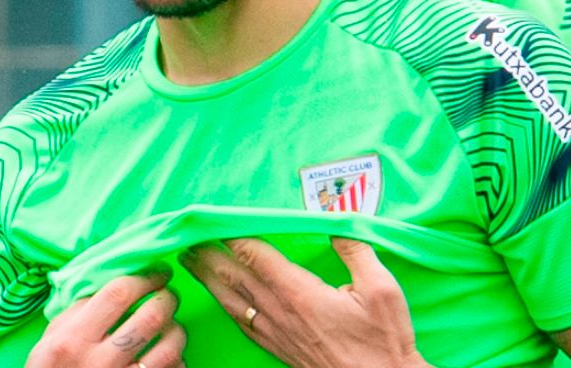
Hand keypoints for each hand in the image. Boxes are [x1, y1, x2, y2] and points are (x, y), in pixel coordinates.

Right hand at [26, 270, 184, 367]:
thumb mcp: (53, 337)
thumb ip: (80, 308)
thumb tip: (117, 279)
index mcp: (74, 339)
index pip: (119, 294)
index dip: (146, 277)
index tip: (158, 272)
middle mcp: (99, 362)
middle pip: (151, 317)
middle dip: (167, 298)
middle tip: (168, 295)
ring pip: (170, 346)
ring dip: (177, 329)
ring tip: (171, 324)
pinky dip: (177, 359)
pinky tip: (167, 354)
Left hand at [180, 237, 431, 367]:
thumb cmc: (382, 341)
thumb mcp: (381, 288)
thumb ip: (354, 251)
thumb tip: (335, 221)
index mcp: (299, 292)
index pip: (256, 256)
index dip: (234, 236)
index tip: (216, 220)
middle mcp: (280, 312)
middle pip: (234, 277)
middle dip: (209, 256)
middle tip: (187, 237)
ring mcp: (276, 334)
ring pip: (232, 301)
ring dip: (208, 279)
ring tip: (190, 263)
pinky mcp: (278, 350)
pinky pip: (243, 324)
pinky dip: (226, 307)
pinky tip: (220, 302)